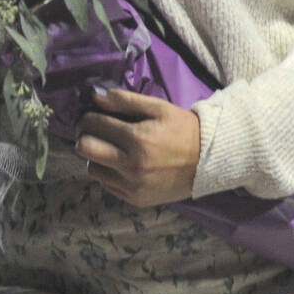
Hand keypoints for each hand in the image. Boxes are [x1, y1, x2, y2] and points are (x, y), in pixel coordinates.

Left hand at [75, 86, 200, 206]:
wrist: (209, 161)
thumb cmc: (182, 129)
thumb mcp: (158, 107)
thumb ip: (124, 100)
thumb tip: (94, 94)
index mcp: (138, 138)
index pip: (94, 124)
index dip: (87, 117)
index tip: (90, 116)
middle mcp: (132, 165)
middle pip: (85, 148)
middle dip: (84, 136)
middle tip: (93, 132)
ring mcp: (133, 186)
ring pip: (93, 169)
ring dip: (96, 156)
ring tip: (110, 149)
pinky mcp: (136, 199)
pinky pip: (107, 185)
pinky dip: (109, 173)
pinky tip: (122, 164)